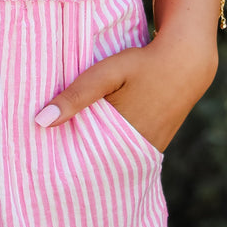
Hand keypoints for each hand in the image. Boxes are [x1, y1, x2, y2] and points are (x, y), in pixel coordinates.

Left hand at [33, 32, 218, 151]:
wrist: (186, 62)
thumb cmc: (142, 65)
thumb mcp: (105, 74)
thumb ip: (76, 95)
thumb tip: (40, 121)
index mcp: (122, 139)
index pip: (85, 163)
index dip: (65, 164)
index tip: (44, 164)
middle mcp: (138, 151)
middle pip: (100, 164)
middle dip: (78, 163)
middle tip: (51, 163)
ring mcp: (150, 148)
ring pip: (115, 159)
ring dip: (96, 156)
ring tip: (68, 155)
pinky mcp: (156, 142)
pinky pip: (129, 152)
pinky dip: (113, 149)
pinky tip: (97, 142)